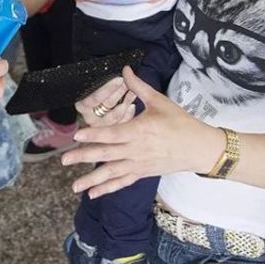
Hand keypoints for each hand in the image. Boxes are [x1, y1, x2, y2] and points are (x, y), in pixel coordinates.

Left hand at [62, 67, 208, 197]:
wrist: (199, 148)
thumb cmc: (180, 122)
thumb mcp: (160, 101)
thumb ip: (139, 87)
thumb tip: (125, 69)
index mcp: (140, 130)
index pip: (112, 133)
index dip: (94, 134)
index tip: (77, 135)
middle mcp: (137, 149)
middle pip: (107, 154)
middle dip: (84, 157)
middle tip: (64, 160)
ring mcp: (139, 164)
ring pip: (112, 173)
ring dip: (92, 179)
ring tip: (74, 186)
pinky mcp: (142, 173)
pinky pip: (122, 182)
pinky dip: (107, 189)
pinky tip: (92, 194)